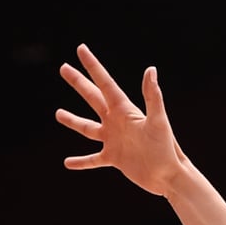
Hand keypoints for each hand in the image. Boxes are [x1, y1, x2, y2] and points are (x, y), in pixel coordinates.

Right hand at [57, 45, 188, 196]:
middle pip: (92, 97)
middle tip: (63, 68)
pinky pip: (92, 159)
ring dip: (73, 121)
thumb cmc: (165, 147)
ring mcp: (113, 140)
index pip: (105, 82)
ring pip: (88, 128)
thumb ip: (152, 96)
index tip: (81, 49)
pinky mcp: (113, 158)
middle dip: (78, 82)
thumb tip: (151, 69)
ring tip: (58, 113)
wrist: (167, 175)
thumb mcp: (157, 120)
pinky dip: (81, 161)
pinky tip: (68, 163)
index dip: (92, 65)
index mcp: (124, 109)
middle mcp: (116, 121)